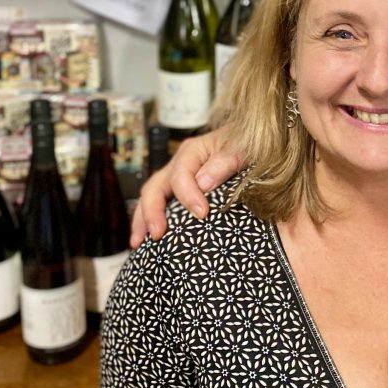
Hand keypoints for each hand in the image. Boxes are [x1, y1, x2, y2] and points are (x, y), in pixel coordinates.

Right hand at [130, 127, 243, 245]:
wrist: (249, 144)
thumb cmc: (246, 145)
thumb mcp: (242, 149)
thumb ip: (224, 163)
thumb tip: (204, 182)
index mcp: (193, 151)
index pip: (181, 175)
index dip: (188, 195)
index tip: (202, 213)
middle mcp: (179, 163)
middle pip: (155, 186)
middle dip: (152, 211)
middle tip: (158, 234)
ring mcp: (175, 177)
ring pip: (150, 197)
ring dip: (143, 220)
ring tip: (138, 243)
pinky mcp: (178, 190)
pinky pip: (159, 204)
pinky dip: (149, 221)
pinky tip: (146, 241)